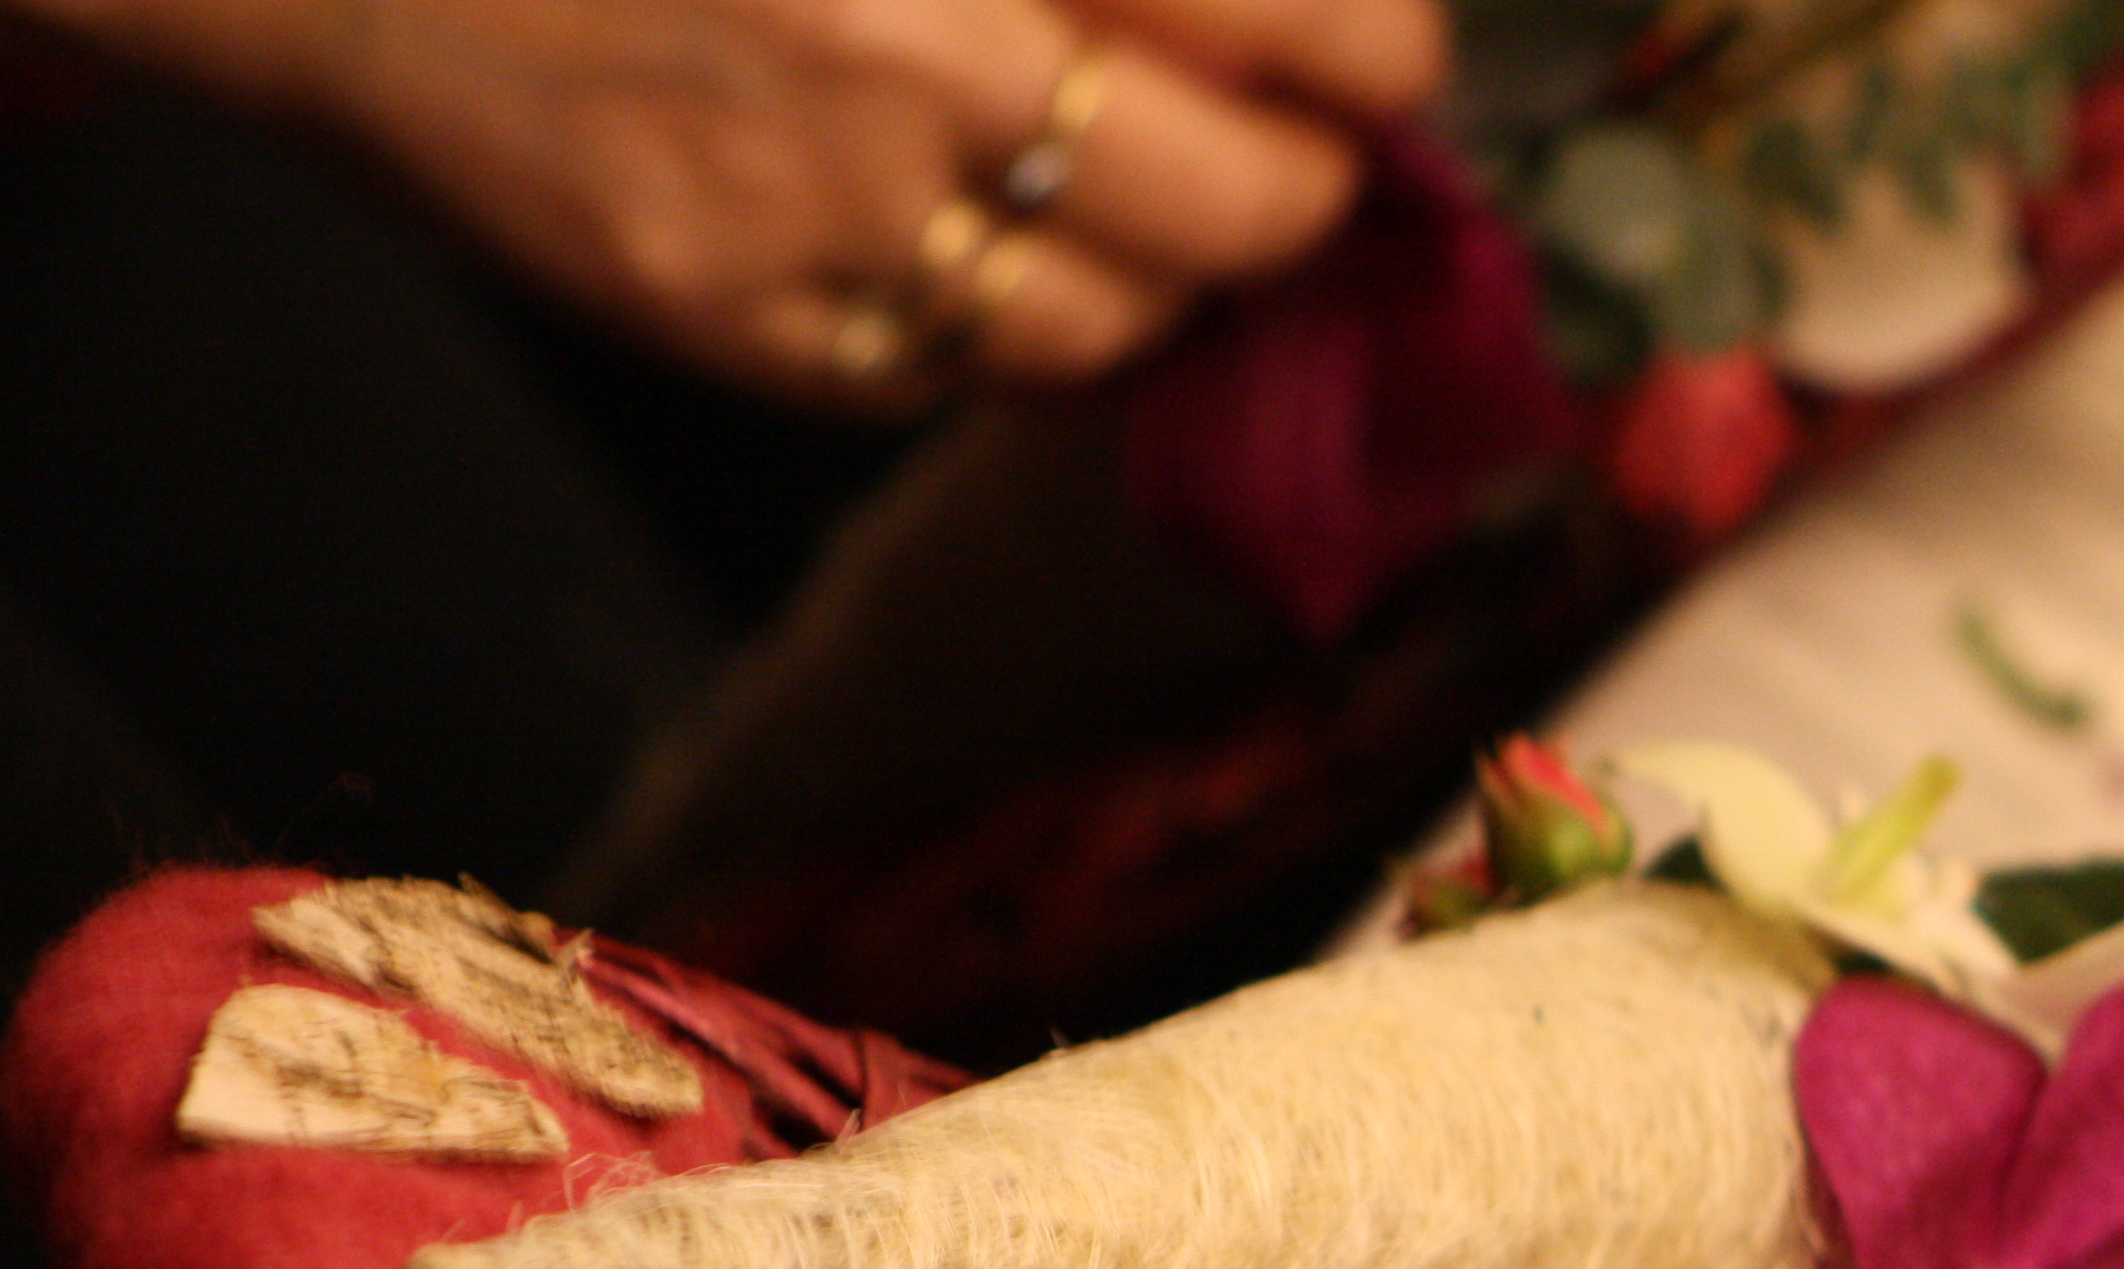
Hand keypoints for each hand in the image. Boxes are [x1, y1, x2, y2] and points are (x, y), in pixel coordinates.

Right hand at [23, 0, 1446, 403]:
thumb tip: (1281, 25)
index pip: (1298, 21)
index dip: (1375, 60)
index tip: (1381, 69)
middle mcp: (923, 58)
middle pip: (1253, 206)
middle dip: (1305, 193)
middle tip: (1301, 163)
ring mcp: (828, 213)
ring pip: (1120, 327)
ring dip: (1165, 284)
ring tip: (1137, 213)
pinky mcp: (742, 326)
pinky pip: (959, 377)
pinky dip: (1001, 329)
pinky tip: (972, 248)